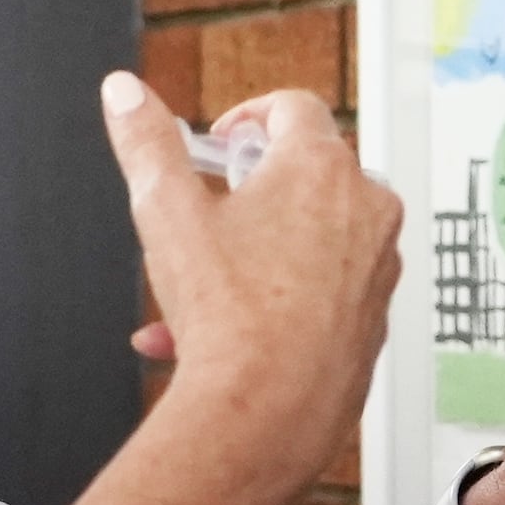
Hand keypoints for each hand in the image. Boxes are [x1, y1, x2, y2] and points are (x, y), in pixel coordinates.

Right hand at [100, 74, 400, 494]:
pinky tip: (215, 334)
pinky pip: (323, 290)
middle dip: (251, 190)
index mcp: (322, 167)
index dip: (249, 116)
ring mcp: (378, 264)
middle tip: (210, 212)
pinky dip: (276, 299)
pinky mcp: (375, 315)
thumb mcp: (166, 212)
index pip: (294, 108)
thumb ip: (146, 143)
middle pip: (308, 173)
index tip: (218, 144)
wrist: (270, 411)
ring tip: (193, 293)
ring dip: (253, 253)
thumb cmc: (230, 316)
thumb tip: (125, 93)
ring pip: (311, 239)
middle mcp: (366, 209)